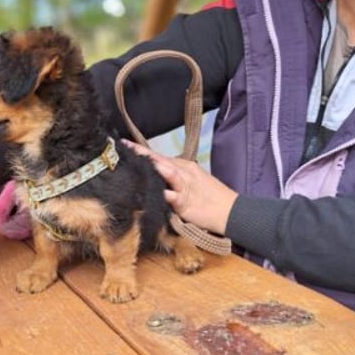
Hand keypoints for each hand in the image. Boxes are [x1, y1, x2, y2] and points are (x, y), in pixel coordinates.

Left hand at [122, 139, 237, 234]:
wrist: (231, 211)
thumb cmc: (212, 198)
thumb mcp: (193, 181)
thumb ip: (175, 177)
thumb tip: (157, 174)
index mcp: (184, 166)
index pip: (159, 156)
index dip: (142, 151)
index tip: (125, 143)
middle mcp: (184, 172)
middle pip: (160, 160)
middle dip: (141, 154)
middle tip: (124, 146)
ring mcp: (185, 186)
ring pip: (167, 172)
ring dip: (152, 166)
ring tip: (136, 160)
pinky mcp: (185, 202)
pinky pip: (172, 196)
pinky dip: (163, 193)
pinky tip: (151, 191)